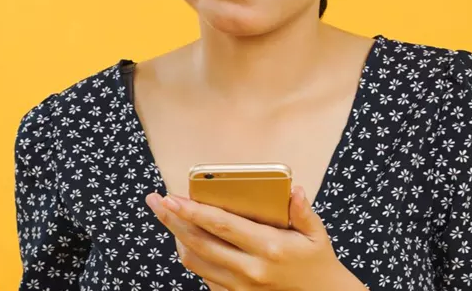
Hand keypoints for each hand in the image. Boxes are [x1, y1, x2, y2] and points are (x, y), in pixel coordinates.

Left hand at [145, 187, 365, 290]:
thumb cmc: (316, 260)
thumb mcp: (316, 234)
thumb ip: (303, 211)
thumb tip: (294, 190)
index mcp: (269, 247)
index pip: (221, 225)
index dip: (192, 211)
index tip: (171, 197)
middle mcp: (250, 269)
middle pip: (199, 242)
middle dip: (172, 220)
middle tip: (155, 201)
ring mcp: (240, 286)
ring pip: (195, 261)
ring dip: (176, 238)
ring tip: (167, 217)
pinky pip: (203, 275)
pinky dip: (191, 256)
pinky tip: (185, 240)